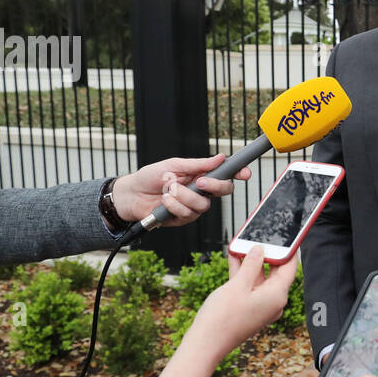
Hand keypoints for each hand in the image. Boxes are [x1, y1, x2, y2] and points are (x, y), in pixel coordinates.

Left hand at [111, 154, 251, 227]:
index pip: (225, 175)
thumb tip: (219, 158)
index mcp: (201, 176)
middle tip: (199, 181)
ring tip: (168, 190)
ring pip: (203, 205)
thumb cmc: (151, 177)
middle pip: (223, 191)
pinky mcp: (183, 218)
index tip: (244, 172)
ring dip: (183, 196)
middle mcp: (201, 192)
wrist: (132, 194)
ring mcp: (193, 206)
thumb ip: (197, 164)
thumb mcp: (174, 165)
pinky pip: (187, 214)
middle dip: (214, 185)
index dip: (238, 174)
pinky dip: (174, 205)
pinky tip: (164, 200)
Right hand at [142, 246, 295, 376]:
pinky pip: (250, 287)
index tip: (287, 236)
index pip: (289, 268)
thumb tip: (260, 250)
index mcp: (277, 296)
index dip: (288, 250)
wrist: (206, 344)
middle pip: (275, 272)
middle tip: (261, 237)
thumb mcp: (238, 285)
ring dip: (251, 262)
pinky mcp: (249, 309)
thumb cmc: (222, 318)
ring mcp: (261, 307)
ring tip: (244, 244)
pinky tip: (234, 259)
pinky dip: (244, 274)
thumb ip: (251, 265)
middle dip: (266, 254)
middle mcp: (273, 302)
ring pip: (260, 279)